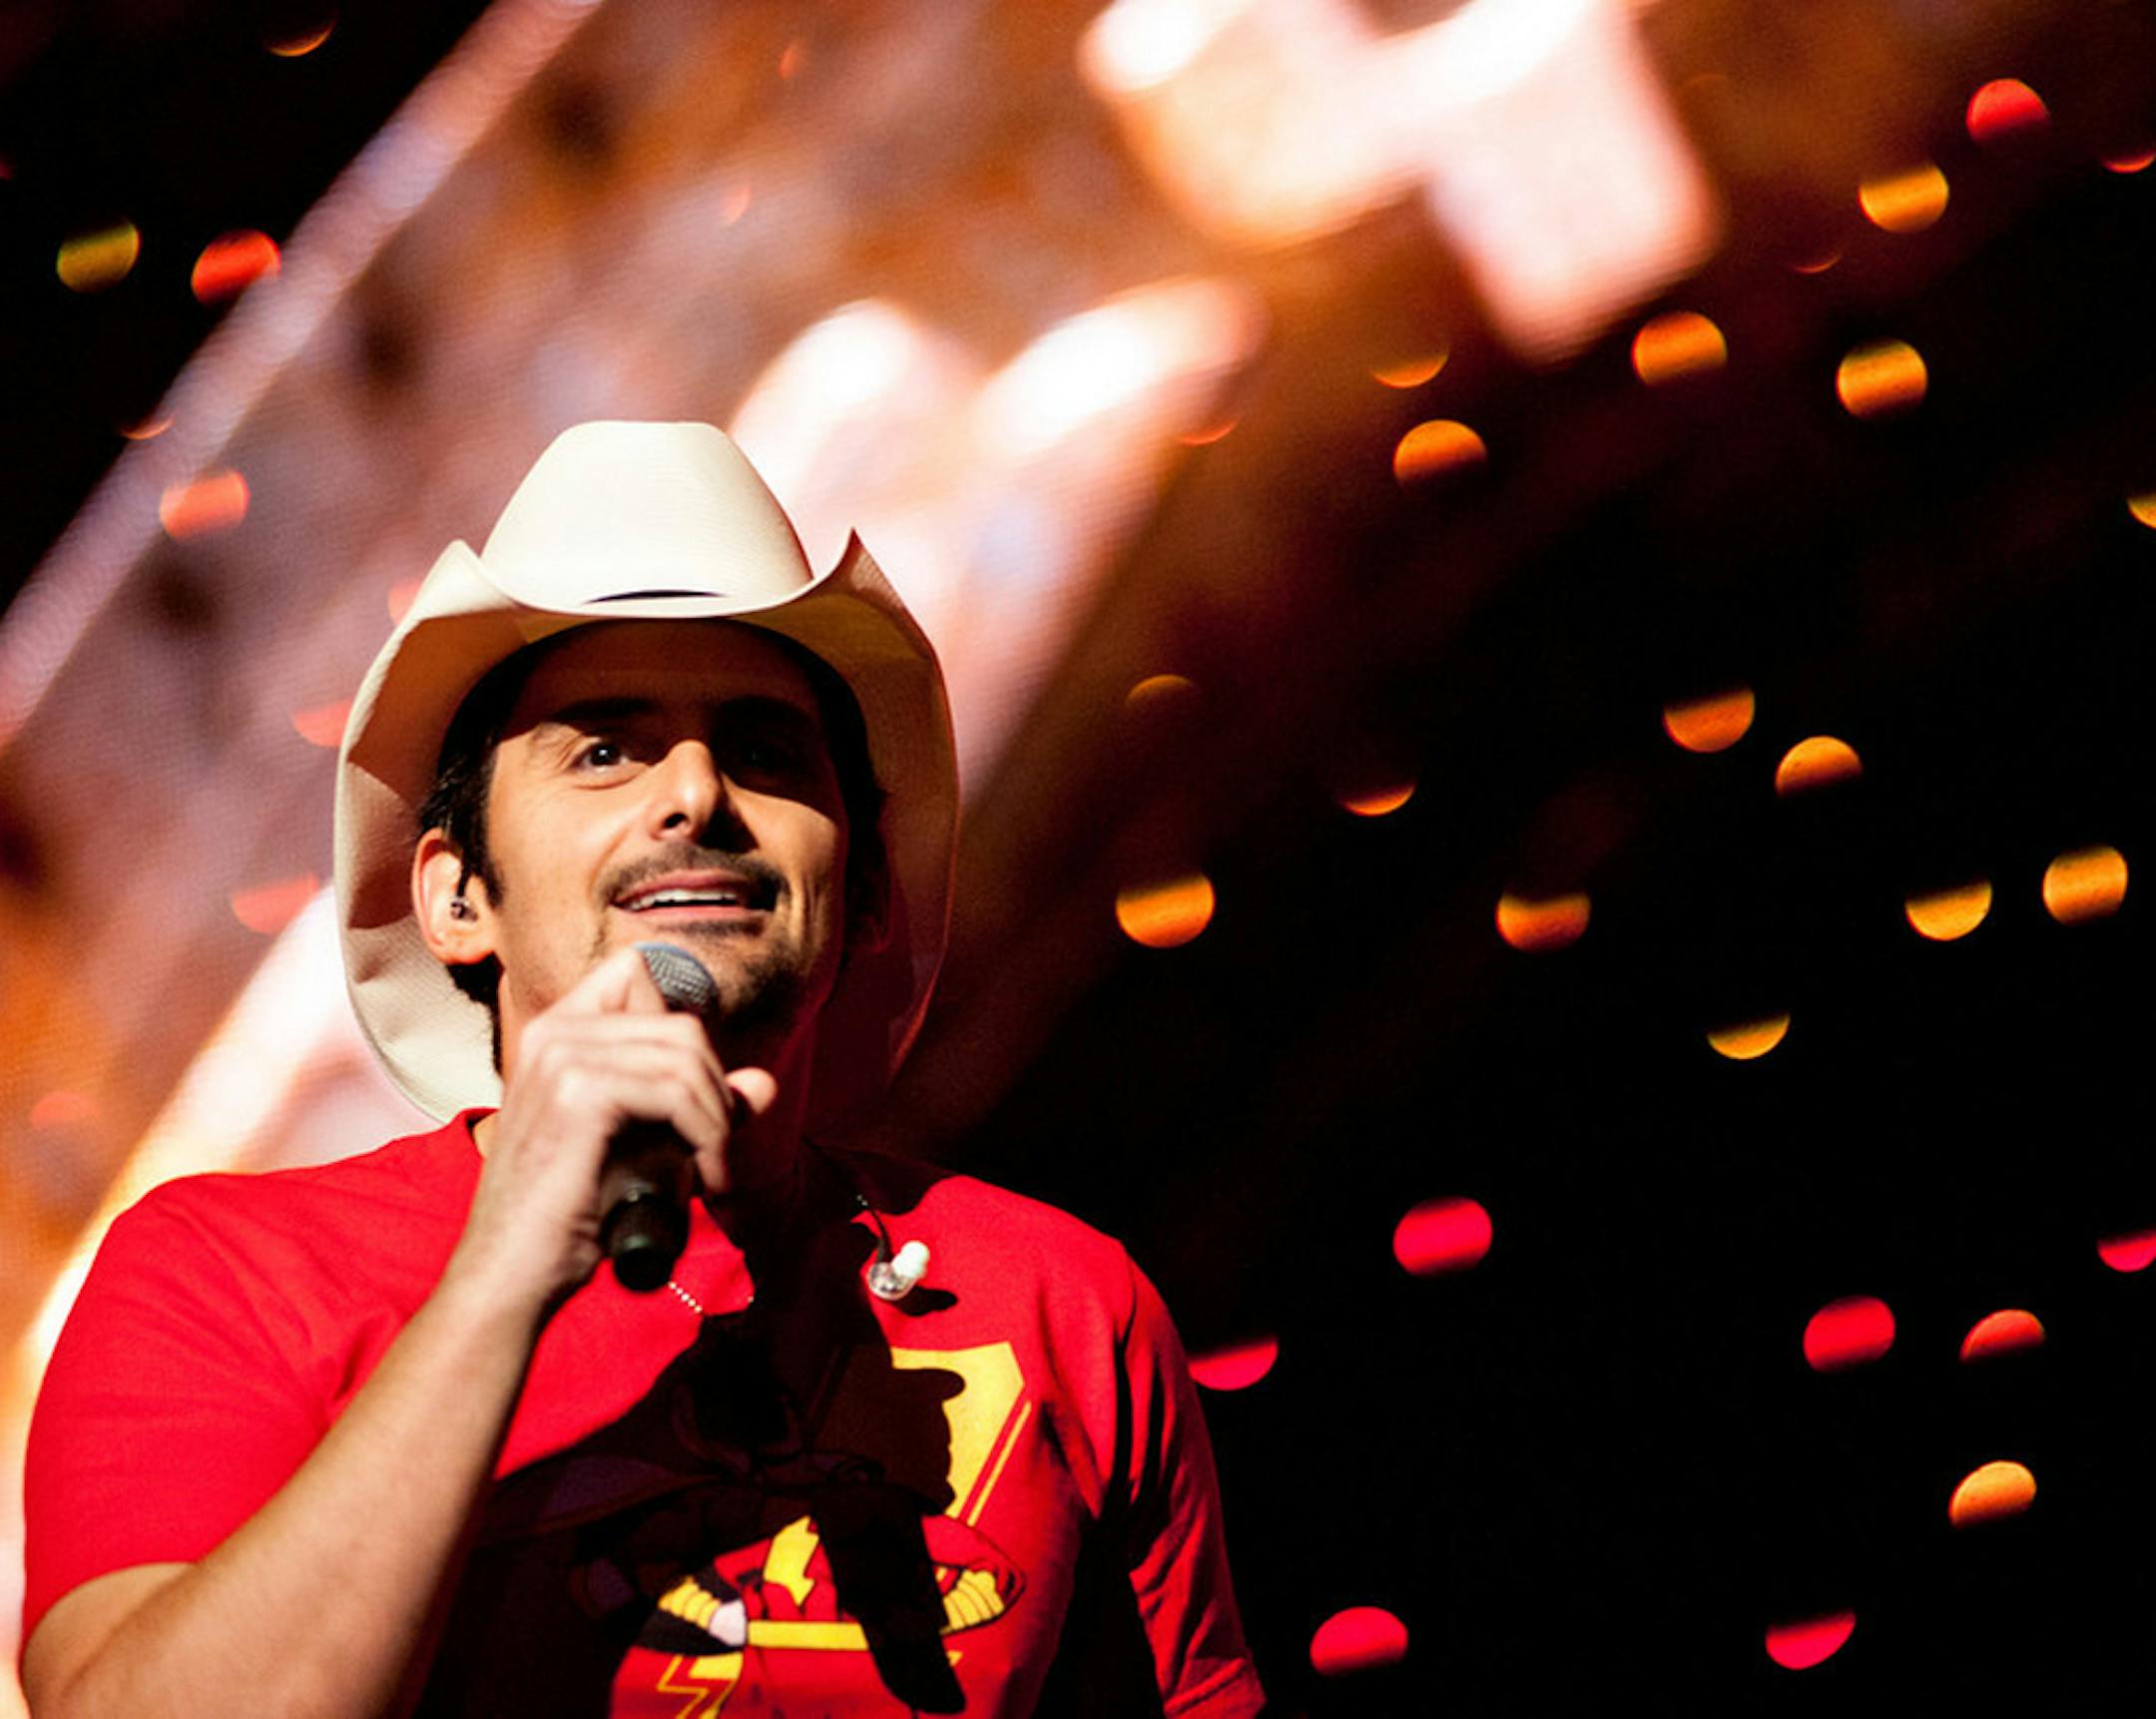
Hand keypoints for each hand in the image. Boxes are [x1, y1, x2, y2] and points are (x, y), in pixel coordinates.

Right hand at [442, 947, 774, 1314]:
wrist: (509, 1274)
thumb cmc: (568, 1215)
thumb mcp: (638, 1145)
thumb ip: (695, 1107)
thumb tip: (763, 1083)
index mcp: (555, 1031)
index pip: (638, 976)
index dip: (684, 1036)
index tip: (694, 1101)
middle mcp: (552, 1031)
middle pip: (679, 1024)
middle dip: (713, 1088)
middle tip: (714, 1149)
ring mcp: (561, 1058)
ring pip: (685, 1056)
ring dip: (716, 1119)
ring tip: (712, 1170)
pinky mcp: (578, 1094)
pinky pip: (675, 1092)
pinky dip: (707, 1136)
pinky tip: (706, 1180)